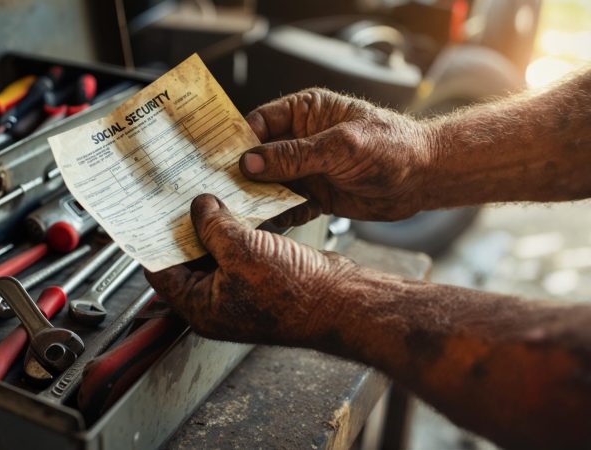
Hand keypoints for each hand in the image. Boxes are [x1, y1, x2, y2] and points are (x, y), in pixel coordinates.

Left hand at [146, 194, 360, 348]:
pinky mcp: (261, 277)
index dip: (153, 243)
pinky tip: (237, 205)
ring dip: (214, 225)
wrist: (340, 300)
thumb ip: (213, 227)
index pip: (161, 273)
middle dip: (184, 228)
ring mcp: (240, 290)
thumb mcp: (242, 251)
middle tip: (177, 198)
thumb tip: (199, 207)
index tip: (148, 216)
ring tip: (206, 195)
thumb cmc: (294, 294)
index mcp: (202, 307)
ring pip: (216, 251)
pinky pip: (240, 249)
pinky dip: (237, 229)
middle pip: (187, 260)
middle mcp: (218, 302)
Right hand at [241, 88, 434, 223]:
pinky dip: (279, 215)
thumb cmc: (392, 147)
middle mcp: (300, 139)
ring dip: (258, 198)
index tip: (221, 160)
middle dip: (243, 174)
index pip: (259, 122)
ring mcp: (306, 169)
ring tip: (243, 212)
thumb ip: (295, 156)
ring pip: (269, 184)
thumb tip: (252, 162)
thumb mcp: (340, 146)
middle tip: (224, 191)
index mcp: (305, 112)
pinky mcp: (314, 195)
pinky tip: (274, 222)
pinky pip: (286, 206)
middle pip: (258, 156)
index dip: (239, 140)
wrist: (423, 178)